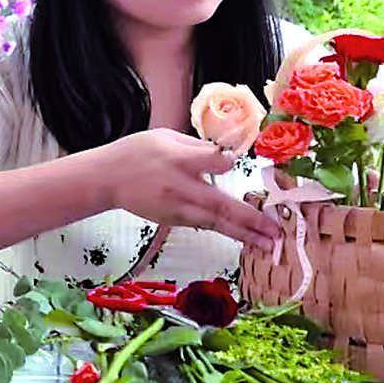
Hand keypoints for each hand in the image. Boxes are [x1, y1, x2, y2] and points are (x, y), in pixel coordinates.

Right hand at [99, 128, 280, 250]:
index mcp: (178, 159)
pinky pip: (205, 226)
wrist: (107, 179)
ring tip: (268, 245)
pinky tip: (246, 239)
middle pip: (219, 205)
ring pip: (215, 223)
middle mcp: (180, 186)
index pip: (209, 161)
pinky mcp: (174, 220)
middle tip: (276, 232)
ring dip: (244, 235)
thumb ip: (197, 146)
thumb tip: (226, 157)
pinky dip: (226, 233)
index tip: (235, 162)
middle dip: (250, 219)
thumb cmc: (137, 153)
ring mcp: (176, 208)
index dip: (225, 163)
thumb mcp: (164, 136)